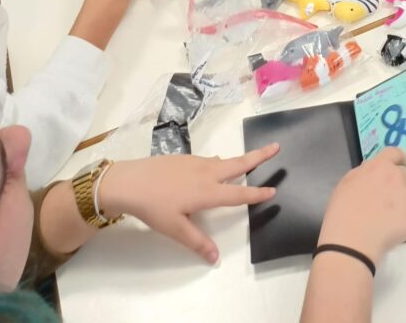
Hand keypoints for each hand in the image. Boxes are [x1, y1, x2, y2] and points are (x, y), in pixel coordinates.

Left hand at [99, 145, 279, 264]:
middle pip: (238, 163)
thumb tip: (216, 258)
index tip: (273, 190)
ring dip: (239, 159)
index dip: (256, 193)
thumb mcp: (175, 229)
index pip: (238, 193)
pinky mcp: (184, 158)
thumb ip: (197, 242)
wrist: (129, 181)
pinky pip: (209, 160)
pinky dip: (219, 162)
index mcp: (207, 191)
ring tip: (249, 161)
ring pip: (223, 160)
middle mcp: (206, 172)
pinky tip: (214, 167)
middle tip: (276, 147)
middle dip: (259, 155)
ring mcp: (195, 162)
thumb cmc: (153, 207)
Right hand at [317, 148, 405, 266]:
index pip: (397, 153)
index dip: (400, 160)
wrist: (348, 242)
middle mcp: (397, 178)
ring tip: (390, 221)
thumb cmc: (341, 212)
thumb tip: (376, 174)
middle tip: (389, 202)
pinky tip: (399, 232)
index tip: (400, 167)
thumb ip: (365, 173)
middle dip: (402, 186)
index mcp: (379, 166)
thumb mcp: (347, 183)